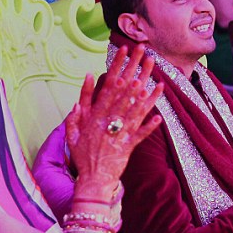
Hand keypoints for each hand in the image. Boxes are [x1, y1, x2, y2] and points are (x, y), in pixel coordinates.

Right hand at [66, 44, 163, 200]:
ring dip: (145, 90)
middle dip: (135, 70)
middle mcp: (108, 122)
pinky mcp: (129, 146)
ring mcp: (120, 134)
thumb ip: (77, 110)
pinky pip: (142, 133)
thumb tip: (81, 91)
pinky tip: (159, 113)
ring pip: (135, 109)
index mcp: (95, 116)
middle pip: (125, 92)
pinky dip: (150, 123)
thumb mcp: (72, 132)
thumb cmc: (82, 156)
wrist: (92, 181)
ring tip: (154, 74)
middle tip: (144, 53)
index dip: (117, 67)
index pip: (108, 86)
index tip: (123, 51)